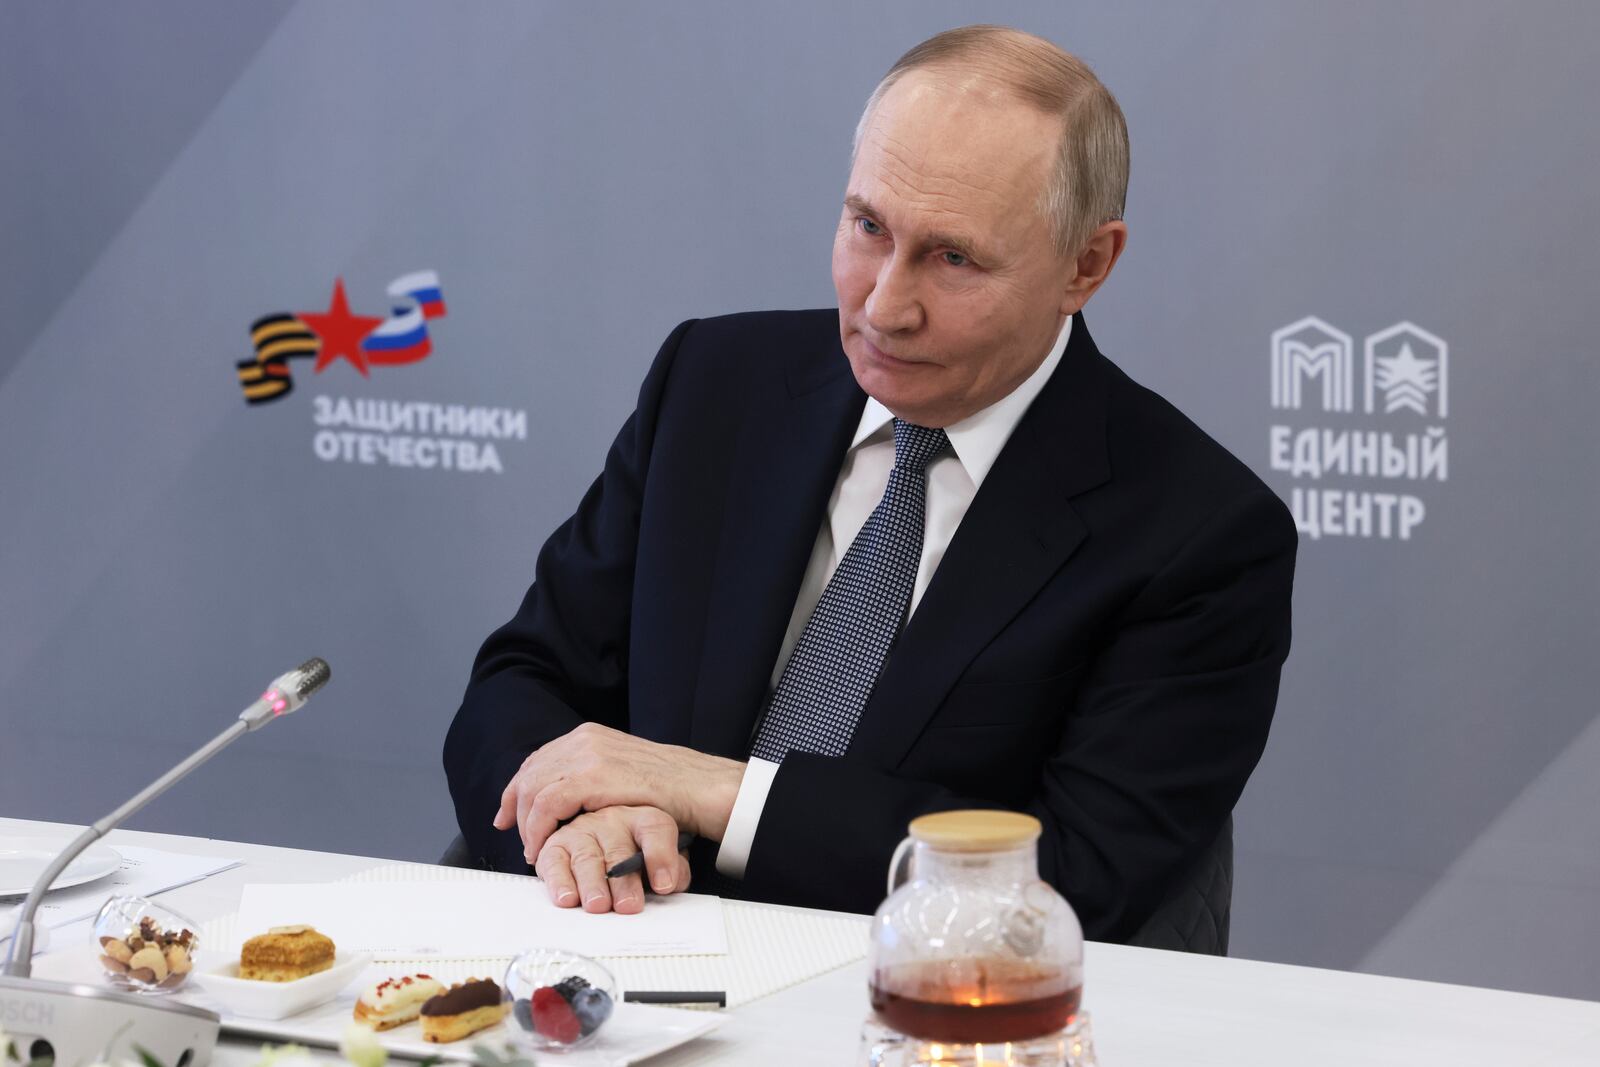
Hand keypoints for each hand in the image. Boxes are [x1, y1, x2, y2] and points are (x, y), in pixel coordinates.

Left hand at [492, 722, 744, 864]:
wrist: (701, 786)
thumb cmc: (672, 788)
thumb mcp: (626, 772)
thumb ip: (597, 776)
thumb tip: (572, 798)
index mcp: (590, 735)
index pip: (539, 760)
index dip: (517, 790)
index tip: (508, 816)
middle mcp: (583, 740)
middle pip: (529, 773)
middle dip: (515, 808)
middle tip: (518, 838)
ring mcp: (587, 756)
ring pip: (532, 789)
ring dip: (526, 824)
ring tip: (533, 850)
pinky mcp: (592, 777)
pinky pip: (546, 804)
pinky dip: (537, 829)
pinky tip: (542, 847)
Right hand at [534, 805, 690, 912]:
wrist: (600, 844)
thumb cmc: (637, 857)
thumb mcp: (663, 860)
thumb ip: (672, 870)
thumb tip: (668, 885)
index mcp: (643, 819)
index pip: (656, 830)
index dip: (662, 856)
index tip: (665, 885)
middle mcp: (612, 820)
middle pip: (618, 850)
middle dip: (623, 882)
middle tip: (628, 906)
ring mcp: (582, 830)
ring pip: (587, 857)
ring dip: (592, 884)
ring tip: (599, 905)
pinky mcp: (556, 846)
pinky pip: (554, 862)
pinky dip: (559, 882)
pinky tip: (567, 898)